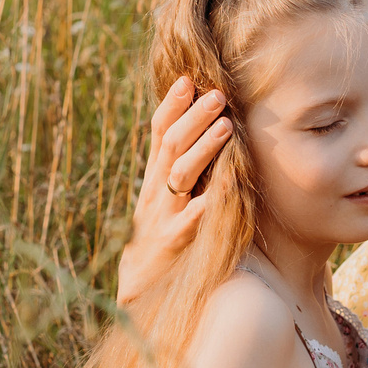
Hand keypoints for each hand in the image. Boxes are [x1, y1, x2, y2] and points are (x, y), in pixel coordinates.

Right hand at [114, 77, 231, 309]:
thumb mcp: (162, 197)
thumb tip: (199, 128)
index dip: (172, 105)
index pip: (160, 132)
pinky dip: (205, 204)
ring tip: (226, 127)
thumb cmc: (159, 236)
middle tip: (218, 94)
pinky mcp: (175, 244)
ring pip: (180, 176)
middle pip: (172, 146)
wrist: (140, 289)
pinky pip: (190, 221)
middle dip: (194, 118)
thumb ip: (177, 166)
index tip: (188, 79)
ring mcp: (164, 217)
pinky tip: (223, 189)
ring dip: (204, 149)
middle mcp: (156, 192)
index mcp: (154, 177)